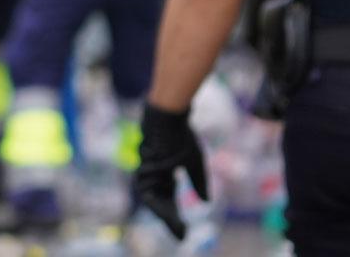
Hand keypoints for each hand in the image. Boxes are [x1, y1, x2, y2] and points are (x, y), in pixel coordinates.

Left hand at [132, 102, 207, 239]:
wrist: (169, 115)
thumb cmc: (181, 135)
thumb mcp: (195, 163)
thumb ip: (199, 183)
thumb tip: (205, 203)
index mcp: (164, 174)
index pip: (168, 199)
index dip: (174, 215)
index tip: (184, 231)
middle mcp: (154, 175)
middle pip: (159, 202)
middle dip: (170, 220)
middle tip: (182, 234)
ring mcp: (147, 171)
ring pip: (152, 199)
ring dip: (164, 214)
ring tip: (177, 226)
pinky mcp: (144, 167)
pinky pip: (148, 190)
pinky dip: (158, 202)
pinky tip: (169, 211)